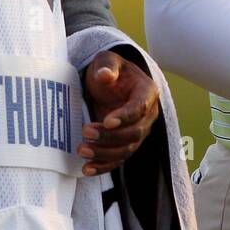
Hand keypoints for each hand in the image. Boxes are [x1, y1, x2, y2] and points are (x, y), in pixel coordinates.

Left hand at [80, 50, 160, 175]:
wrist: (108, 83)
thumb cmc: (108, 69)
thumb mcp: (107, 60)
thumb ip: (108, 65)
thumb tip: (105, 75)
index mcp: (147, 92)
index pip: (140, 108)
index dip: (125, 116)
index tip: (107, 121)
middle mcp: (147, 115)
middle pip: (134, 132)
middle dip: (110, 136)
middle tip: (86, 131)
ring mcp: (138, 132)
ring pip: (127, 150)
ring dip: (104, 153)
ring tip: (82, 149)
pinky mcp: (126, 144)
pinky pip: (118, 160)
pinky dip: (104, 166)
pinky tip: (86, 169)